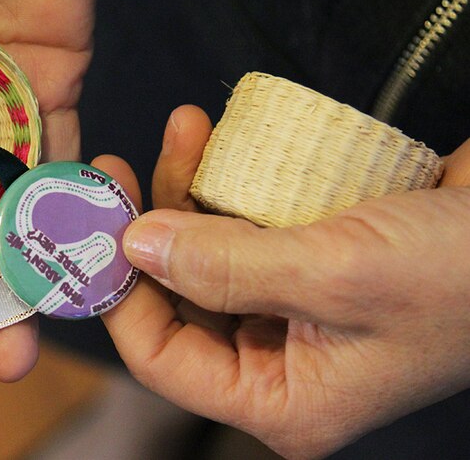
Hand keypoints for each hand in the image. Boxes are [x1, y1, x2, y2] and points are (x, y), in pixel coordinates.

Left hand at [102, 105, 469, 457]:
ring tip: (181, 133)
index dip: (121, 294)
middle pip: (179, 301)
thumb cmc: (462, 274)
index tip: (99, 227)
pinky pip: (243, 229)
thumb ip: (225, 267)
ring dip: (187, 194)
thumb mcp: (335, 276)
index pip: (164, 360)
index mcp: (284, 400)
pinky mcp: (307, 262)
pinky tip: (214, 144)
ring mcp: (293, 311)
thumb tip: (136, 247)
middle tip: (124, 168)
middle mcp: (281, 362)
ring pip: (206, 257)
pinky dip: (225, 188)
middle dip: (152, 230)